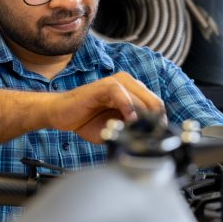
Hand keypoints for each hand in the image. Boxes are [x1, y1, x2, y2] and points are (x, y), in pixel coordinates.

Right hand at [46, 72, 165, 143]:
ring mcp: (117, 82)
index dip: (160, 123)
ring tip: (138, 131)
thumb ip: (132, 129)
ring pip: (141, 98)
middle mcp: (129, 84)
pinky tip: (129, 119)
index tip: (157, 138)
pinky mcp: (104, 85)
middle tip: (149, 137)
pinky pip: (120, 92)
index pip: (157, 106)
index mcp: (135, 92)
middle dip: (154, 122)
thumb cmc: (88, 121)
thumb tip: (150, 137)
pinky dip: (127, 107)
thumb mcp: (115, 128)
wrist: (62, 115)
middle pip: (154, 102)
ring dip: (143, 116)